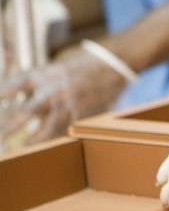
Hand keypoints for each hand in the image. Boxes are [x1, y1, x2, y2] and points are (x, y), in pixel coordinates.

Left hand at [0, 45, 127, 151]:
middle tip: (0, 139)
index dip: (2, 94)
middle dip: (9, 127)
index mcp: (47, 73)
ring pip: (49, 126)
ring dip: (34, 140)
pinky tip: (53, 147)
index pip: (16, 84)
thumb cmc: (86, 62)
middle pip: (27, 110)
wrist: (115, 61)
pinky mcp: (85, 112)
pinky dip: (61, 137)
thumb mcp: (59, 66)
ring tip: (22, 149)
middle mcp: (56, 88)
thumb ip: (42, 83)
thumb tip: (25, 100)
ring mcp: (71, 102)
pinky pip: (70, 128)